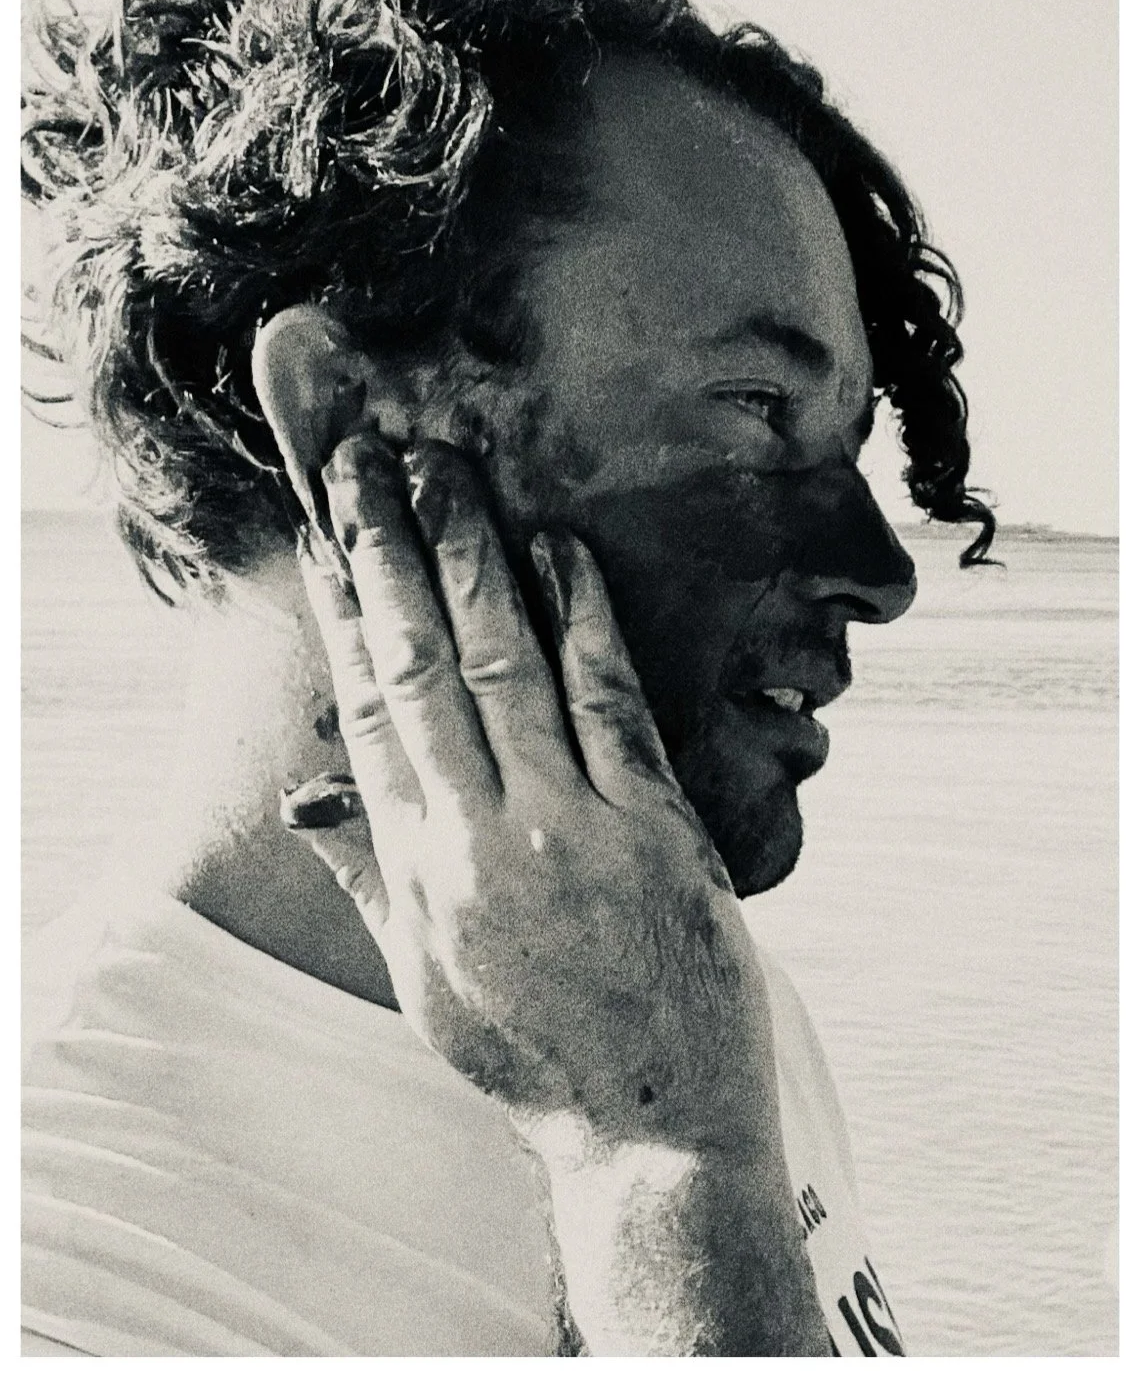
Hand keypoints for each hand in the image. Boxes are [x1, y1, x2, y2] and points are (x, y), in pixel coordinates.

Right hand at [288, 431, 780, 1159]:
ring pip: (506, 664)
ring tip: (450, 472)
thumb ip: (369, 882)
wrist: (654, 1131)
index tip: (328, 534)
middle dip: (388, 553)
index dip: (342, 613)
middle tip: (367, 458)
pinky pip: (609, 701)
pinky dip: (585, 619)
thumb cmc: (535, 1056)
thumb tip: (306, 805)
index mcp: (421, 874)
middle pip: (422, 666)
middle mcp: (480, 840)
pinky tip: (564, 550)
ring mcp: (569, 829)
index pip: (366, 712)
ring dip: (474, 558)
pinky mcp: (654, 829)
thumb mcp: (425, 985)